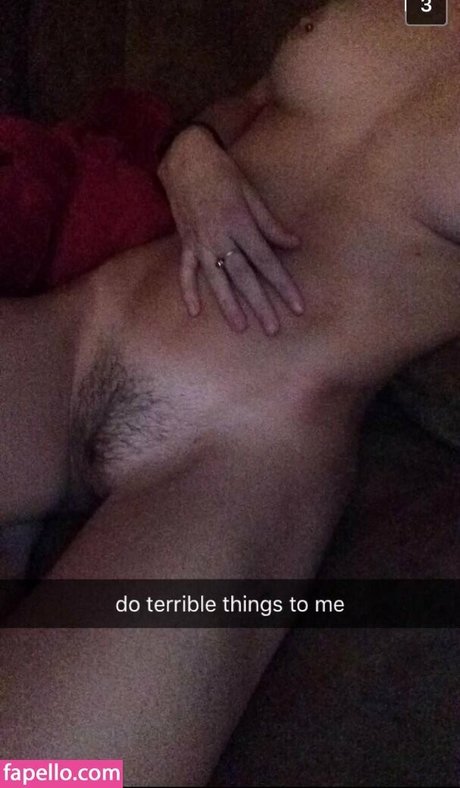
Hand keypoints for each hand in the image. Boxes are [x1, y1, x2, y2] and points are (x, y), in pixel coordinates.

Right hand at [158, 126, 303, 334]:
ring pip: (217, 279)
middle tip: (272, 328)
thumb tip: (294, 244)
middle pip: (245, 277)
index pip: (267, 262)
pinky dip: (189, 291)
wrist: (186, 157)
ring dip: (229, 305)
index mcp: (241, 224)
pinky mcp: (186, 242)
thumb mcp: (251, 193)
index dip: (283, 285)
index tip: (297, 306)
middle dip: (260, 304)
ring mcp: (201, 242)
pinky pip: (187, 271)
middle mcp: (221, 237)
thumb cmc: (223, 172)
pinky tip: (194, 311)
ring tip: (241, 327)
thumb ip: (270, 223)